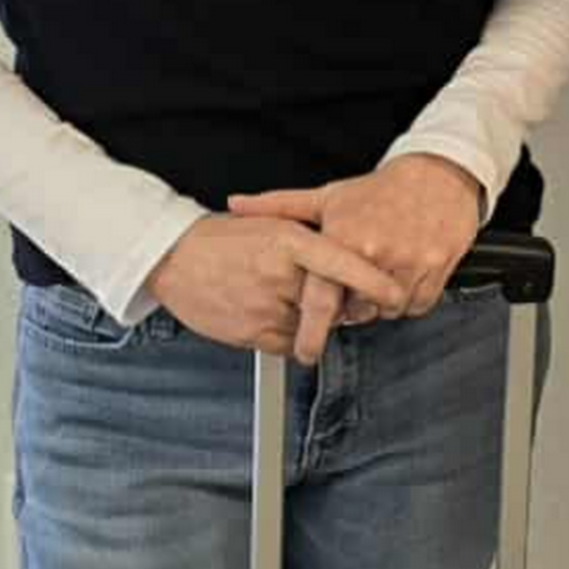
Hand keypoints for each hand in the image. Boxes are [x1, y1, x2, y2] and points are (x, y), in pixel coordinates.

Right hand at [144, 216, 406, 361]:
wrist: (172, 258)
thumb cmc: (225, 238)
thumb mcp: (273, 225)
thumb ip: (313, 241)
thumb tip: (355, 257)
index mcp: (288, 241)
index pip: (342, 263)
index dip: (373, 282)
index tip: (396, 294)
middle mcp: (279, 274)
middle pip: (333, 302)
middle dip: (341, 305)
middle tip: (338, 297)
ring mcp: (264, 306)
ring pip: (312, 327)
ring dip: (310, 320)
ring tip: (281, 296)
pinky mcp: (251, 332)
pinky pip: (289, 344)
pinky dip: (288, 335)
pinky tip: (267, 312)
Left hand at [229, 155, 484, 362]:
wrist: (437, 175)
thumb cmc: (380, 190)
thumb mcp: (327, 196)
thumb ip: (278, 206)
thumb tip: (235, 205)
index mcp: (346, 237)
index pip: (323, 297)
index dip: (312, 329)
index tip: (305, 351)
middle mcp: (378, 252)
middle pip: (358, 311)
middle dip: (353, 306)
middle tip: (353, 287)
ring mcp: (411, 261)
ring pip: (389, 310)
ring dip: (382, 304)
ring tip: (381, 274)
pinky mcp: (436, 268)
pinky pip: (418, 305)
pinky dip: (410, 299)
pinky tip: (404, 275)